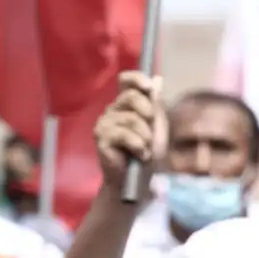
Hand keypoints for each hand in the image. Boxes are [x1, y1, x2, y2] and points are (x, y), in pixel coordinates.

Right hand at [93, 71, 165, 193]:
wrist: (140, 178)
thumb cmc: (148, 152)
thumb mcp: (157, 126)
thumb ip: (155, 103)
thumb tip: (157, 79)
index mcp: (126, 104)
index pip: (126, 81)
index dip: (136, 79)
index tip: (148, 88)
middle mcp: (112, 110)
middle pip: (131, 97)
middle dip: (149, 116)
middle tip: (151, 135)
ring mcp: (104, 123)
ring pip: (131, 119)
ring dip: (146, 137)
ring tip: (145, 149)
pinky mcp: (100, 138)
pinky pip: (124, 135)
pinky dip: (138, 146)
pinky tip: (139, 155)